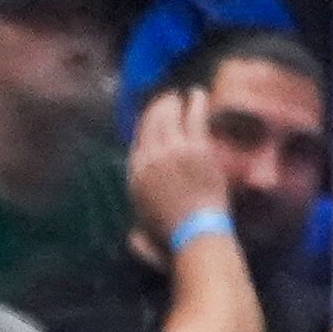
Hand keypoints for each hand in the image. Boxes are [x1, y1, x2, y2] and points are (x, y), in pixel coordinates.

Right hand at [128, 89, 229, 238]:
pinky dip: (195, 102)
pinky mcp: (196, 147)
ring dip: (173, 102)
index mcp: (135, 175)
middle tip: (166, 98)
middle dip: (157, 107)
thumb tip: (135, 231)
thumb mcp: (141, 234)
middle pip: (150, 122)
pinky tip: (197, 93)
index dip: (143, 125)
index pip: (137, 141)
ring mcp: (173, 149)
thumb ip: (136, 226)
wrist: (195, 232)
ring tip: (179, 95)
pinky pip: (194, 117)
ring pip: (170, 115)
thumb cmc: (169, 238)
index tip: (150, 117)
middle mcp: (150, 157)